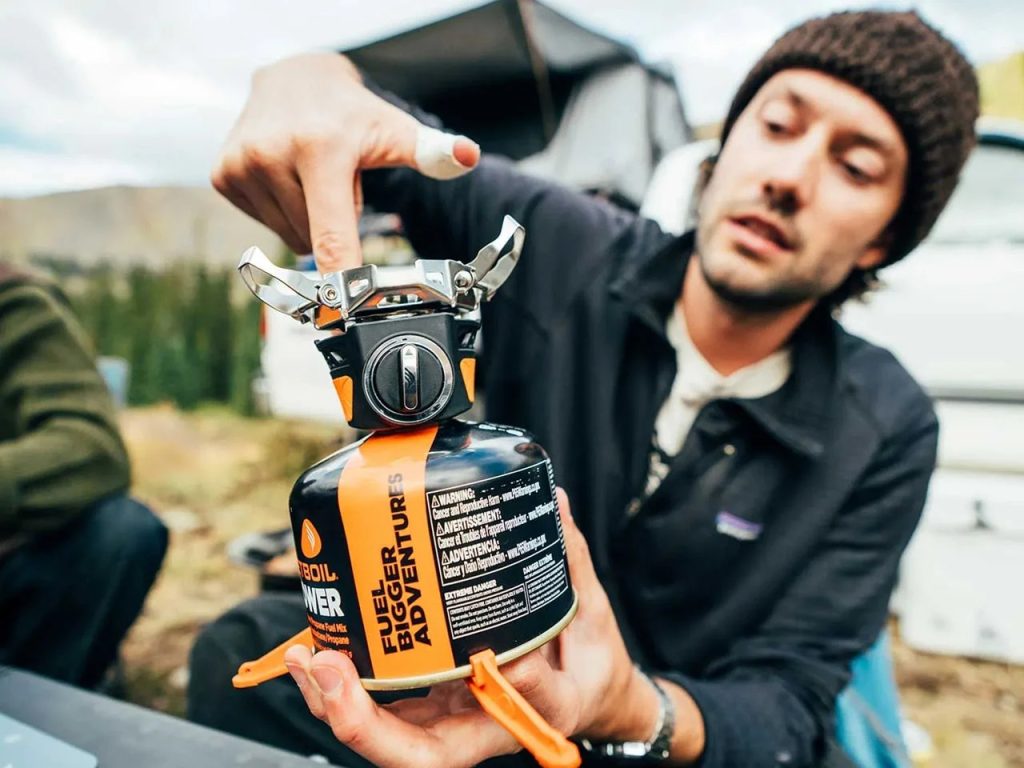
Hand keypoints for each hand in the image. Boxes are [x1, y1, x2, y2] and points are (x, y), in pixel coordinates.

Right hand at [212, 52, 480, 272]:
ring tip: (312, 176)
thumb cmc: (351, 114)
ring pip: (288, 238)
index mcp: (320, 149)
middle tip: (336, 181)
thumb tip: (467, 156)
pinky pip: (264, 225)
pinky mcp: (222, 175)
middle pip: (312, 241)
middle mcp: (272, 154)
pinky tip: (287, 176)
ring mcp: (241, 165)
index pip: (331, 234)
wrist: (292, 78)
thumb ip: (432, 151)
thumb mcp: (394, 129)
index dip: (341, 278)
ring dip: (307, 219)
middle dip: (332, 224)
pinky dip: (281, 211)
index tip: (345, 310)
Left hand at [283, 489, 661, 767]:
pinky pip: (383, 712)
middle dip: (364, 721)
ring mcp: (453, 721)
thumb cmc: (590, 666)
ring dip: (337, 705)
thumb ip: (571, 560)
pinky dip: (343, 689)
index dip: (510, 677)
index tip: (501, 647)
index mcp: (545, 706)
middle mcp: (488, 726)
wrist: (587, 699)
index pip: (523, 699)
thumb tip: (553, 502)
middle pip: (419, 752)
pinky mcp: (433, 708)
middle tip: (327, 667)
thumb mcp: (594, 615)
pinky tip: (314, 653)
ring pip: (387, 738)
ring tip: (306, 657)